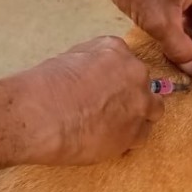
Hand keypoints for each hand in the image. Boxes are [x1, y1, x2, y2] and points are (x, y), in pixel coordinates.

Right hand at [12, 36, 163, 165]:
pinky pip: (141, 137)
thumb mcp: (70, 58)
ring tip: (111, 127)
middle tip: (109, 109)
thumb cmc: (45, 86)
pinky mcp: (134, 134)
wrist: (39, 115)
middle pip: (146, 87)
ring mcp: (139, 105)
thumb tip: (97, 73)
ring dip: (136, 119)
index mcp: (117, 51)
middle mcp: (135, 75)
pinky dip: (127, 139)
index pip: (128, 64)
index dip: (118, 80)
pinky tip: (107, 140)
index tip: (107, 90)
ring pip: (151, 113)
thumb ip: (93, 61)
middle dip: (132, 97)